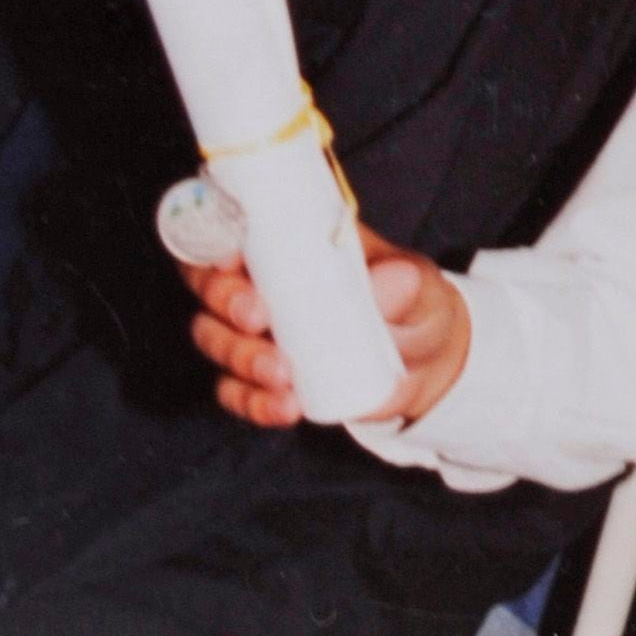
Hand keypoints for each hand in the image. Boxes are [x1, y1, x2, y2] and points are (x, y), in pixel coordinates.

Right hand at [186, 226, 470, 428]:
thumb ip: (406, 280)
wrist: (427, 362)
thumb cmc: (416, 302)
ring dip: (238, 356)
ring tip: (282, 374)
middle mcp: (262, 283)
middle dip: (222, 300)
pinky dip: (251, 401)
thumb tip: (388, 281)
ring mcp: (259, 333)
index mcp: (290, 242)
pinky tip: (285, 408)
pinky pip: (234, 391)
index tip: (231, 257)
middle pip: (208, 283)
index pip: (230, 227)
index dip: (215, 236)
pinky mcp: (265, 379)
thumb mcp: (420, 284)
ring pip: (214, 337)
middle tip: (256, 318)